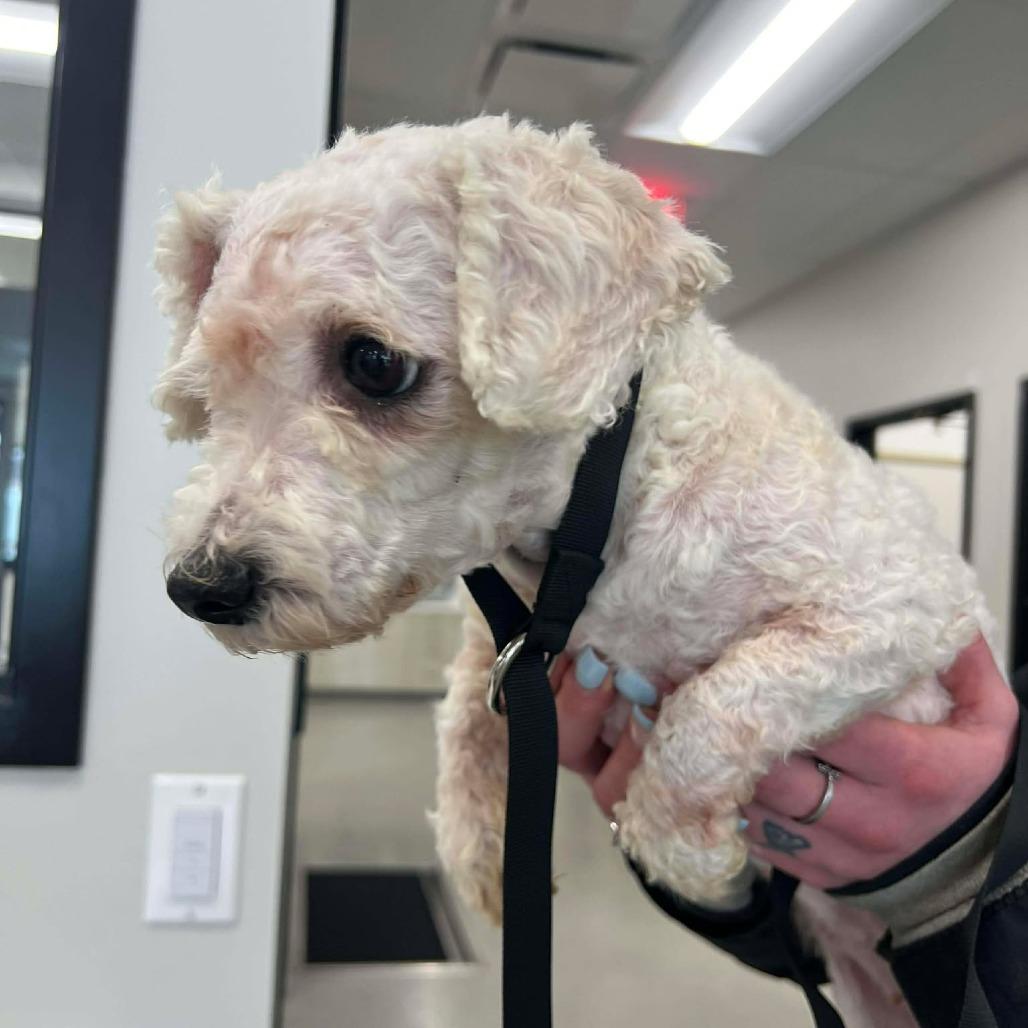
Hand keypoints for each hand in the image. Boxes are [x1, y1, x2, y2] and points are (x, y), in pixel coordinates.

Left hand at [551, 637, 1018, 889]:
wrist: (967, 865)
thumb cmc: (965, 777)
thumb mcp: (987, 718)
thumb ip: (965, 664)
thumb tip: (938, 615)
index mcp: (913, 771)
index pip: (837, 730)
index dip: (775, 693)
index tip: (723, 653)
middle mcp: (871, 820)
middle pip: (778, 775)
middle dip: (722, 728)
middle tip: (671, 681)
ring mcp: (836, 853)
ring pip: (752, 811)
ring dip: (705, 765)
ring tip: (661, 714)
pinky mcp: (808, 872)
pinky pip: (748, 838)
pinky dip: (715, 799)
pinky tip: (684, 758)